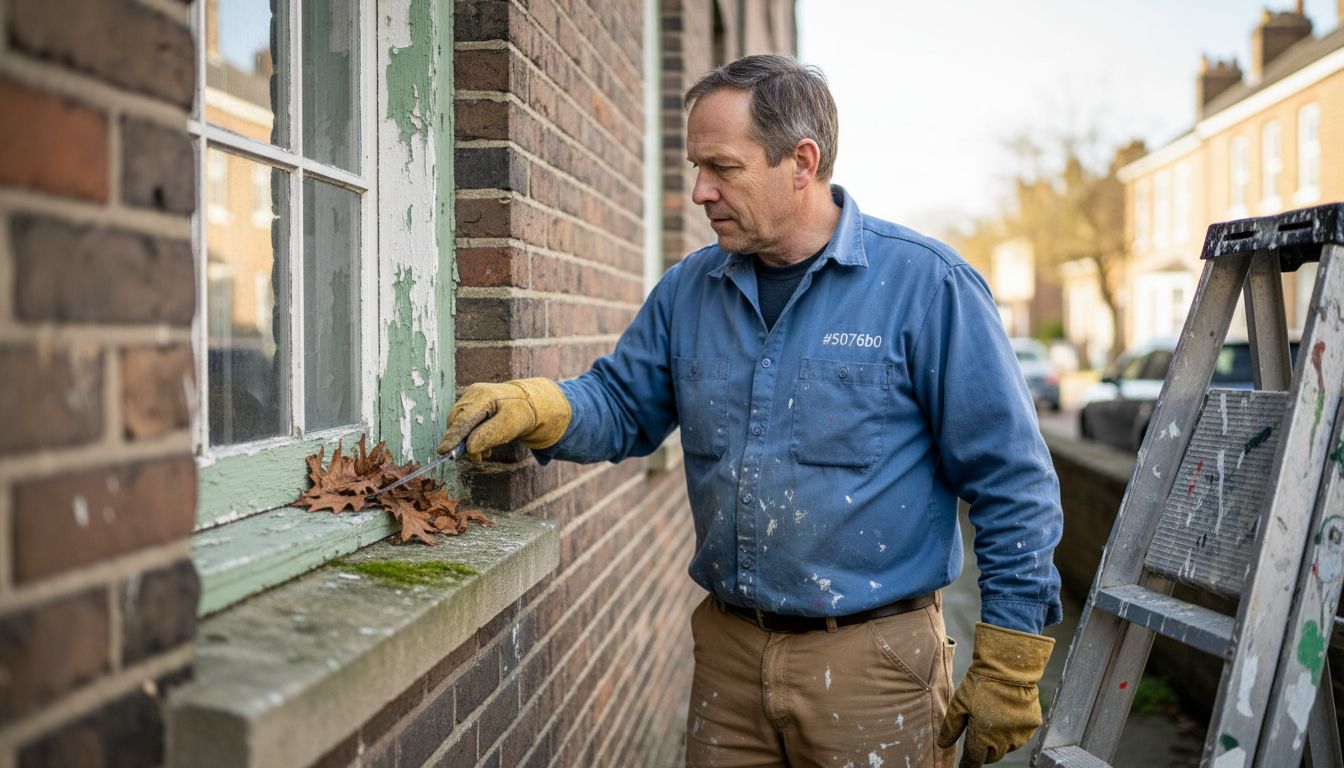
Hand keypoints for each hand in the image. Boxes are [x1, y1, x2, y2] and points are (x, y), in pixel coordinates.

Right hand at [437, 378, 571, 461]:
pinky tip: (484, 445)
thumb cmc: (519, 413)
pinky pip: (464, 424)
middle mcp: (473, 395)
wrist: (525, 401)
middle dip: (464, 443)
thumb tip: (469, 448)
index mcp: (484, 396)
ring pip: (460, 425)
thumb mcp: (510, 425)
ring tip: (486, 452)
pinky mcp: (469, 405)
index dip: (453, 436)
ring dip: (469, 442)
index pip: (464, 419)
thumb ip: (490, 435)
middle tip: (479, 458)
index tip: (444, 451)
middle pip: (458, 422)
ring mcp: (469, 399)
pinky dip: (471, 437)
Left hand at [937, 622, 1053, 766]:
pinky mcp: (1032, 725)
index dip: (968, 764)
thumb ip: (951, 727)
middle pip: (992, 756)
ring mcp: (1020, 734)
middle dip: (984, 752)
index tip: (964, 766)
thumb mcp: (959, 704)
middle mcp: (1003, 741)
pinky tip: (1007, 717)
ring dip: (999, 742)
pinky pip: (1021, 735)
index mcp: (982, 737)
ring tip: (992, 723)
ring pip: (1008, 747)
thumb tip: (942, 745)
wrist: (1009, 668)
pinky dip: (1013, 732)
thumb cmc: (980, 684)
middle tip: (978, 739)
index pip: (974, 760)